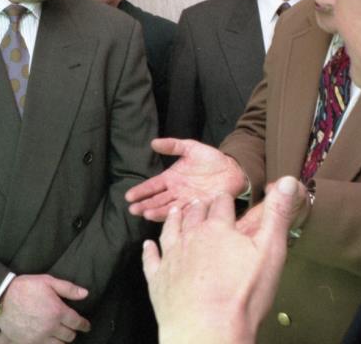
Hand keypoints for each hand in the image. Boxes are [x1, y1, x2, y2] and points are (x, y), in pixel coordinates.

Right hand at [0, 274, 90, 343]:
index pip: (77, 323)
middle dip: (72, 332)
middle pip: (69, 336)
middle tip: (71, 328)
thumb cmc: (25, 287)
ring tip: (61, 335)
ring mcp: (40, 337)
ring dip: (62, 340)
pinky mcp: (29, 342)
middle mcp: (51, 327)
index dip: (84, 325)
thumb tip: (85, 294)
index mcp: (58, 312)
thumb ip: (68, 288)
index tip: (86, 326)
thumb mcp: (48, 281)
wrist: (1, 298)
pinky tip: (49, 340)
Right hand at [125, 138, 246, 220]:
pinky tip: (169, 219)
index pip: (152, 186)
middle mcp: (176, 192)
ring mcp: (187, 201)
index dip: (141, 191)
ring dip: (157, 212)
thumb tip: (153, 142)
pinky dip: (177, 216)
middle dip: (144, 205)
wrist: (232, 169)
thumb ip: (172, 145)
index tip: (128, 196)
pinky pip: (186, 213)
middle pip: (157, 200)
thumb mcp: (190, 147)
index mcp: (171, 179)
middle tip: (133, 209)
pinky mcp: (199, 207)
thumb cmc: (210, 158)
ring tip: (146, 214)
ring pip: (169, 209)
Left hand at [142, 176, 306, 343]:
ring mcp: (171, 258)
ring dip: (173, 220)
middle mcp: (191, 238)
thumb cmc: (243, 294)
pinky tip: (148, 245)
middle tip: (200, 202)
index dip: (225, 198)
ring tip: (175, 212)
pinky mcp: (158, 280)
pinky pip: (151, 260)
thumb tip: (287, 180)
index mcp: (218, 229)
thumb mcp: (270, 251)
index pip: (221, 205)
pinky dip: (149, 251)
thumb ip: (277, 214)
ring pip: (170, 231)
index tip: (225, 195)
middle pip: (194, 215)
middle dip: (199, 207)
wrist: (207, 330)